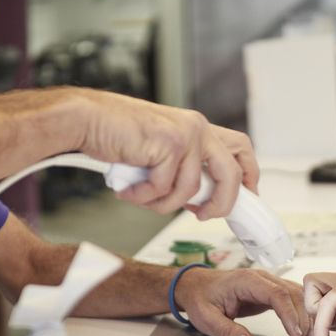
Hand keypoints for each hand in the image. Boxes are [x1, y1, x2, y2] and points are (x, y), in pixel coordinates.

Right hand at [77, 90, 258, 219]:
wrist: (86, 120)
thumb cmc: (116, 135)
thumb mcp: (160, 149)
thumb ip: (182, 166)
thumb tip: (199, 200)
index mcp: (199, 128)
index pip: (240, 149)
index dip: (249, 176)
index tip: (246, 198)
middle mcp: (198, 128)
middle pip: (232, 173)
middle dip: (222, 203)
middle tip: (202, 215)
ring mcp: (185, 135)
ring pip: (190, 190)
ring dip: (162, 204)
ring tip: (139, 196)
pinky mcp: (169, 145)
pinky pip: (164, 189)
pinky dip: (144, 197)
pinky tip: (128, 189)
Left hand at [174, 267, 309, 335]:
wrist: (195, 285)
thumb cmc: (200, 297)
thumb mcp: (207, 318)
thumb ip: (226, 331)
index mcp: (246, 280)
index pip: (276, 294)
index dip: (289, 313)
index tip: (295, 332)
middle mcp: (261, 278)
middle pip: (291, 294)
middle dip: (302, 318)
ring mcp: (267, 283)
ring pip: (296, 295)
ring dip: (304, 316)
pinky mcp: (269, 291)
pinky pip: (291, 299)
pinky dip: (300, 313)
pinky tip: (301, 329)